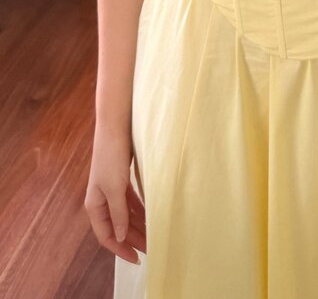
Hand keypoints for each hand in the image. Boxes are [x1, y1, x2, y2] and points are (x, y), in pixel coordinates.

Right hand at [84, 126, 145, 264]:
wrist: (115, 126)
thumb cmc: (112, 156)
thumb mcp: (115, 187)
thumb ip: (118, 213)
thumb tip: (119, 237)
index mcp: (95, 204)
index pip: (106, 235)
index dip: (120, 249)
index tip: (137, 258)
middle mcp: (102, 199)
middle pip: (117, 227)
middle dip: (133, 238)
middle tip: (152, 247)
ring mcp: (111, 189)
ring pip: (125, 215)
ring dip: (138, 225)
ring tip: (154, 234)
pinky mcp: (120, 179)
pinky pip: (130, 202)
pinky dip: (139, 210)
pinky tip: (151, 215)